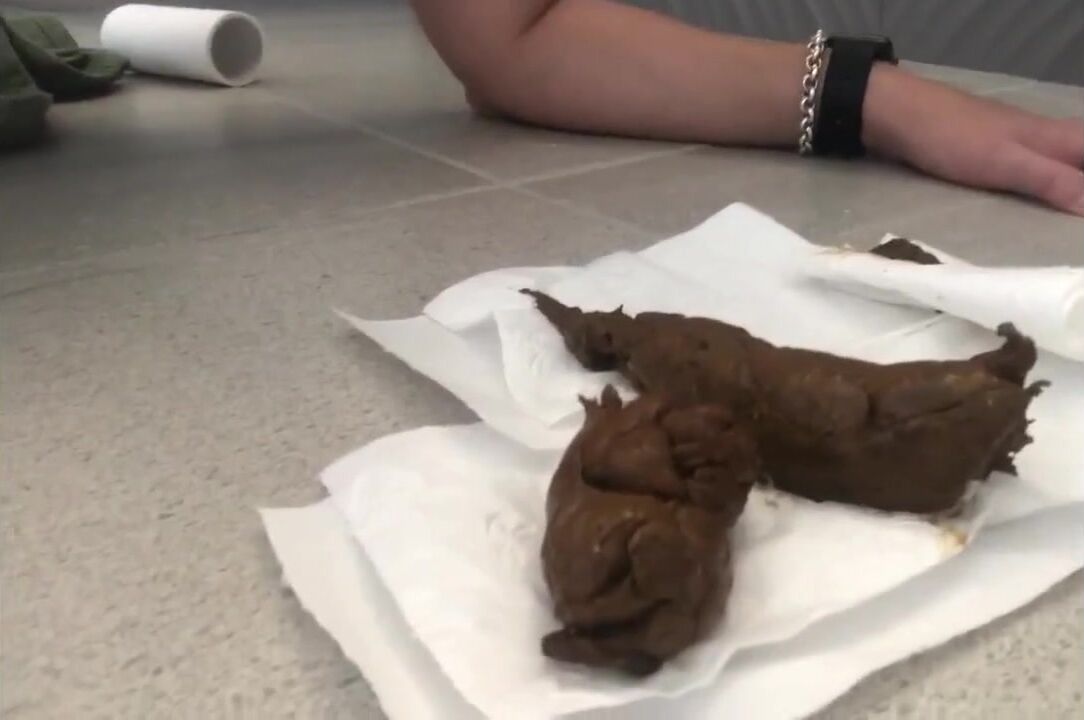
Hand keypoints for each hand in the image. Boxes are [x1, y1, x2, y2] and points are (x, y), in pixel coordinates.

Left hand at [863, 65, 1083, 215]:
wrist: (900, 115)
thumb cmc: (954, 138)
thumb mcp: (1008, 163)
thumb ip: (1053, 180)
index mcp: (1054, 136)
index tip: (1082, 209)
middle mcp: (1042, 134)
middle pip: (1079, 153)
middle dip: (1081, 182)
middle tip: (1075, 214)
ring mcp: (1014, 139)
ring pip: (1058, 157)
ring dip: (1069, 180)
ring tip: (1066, 211)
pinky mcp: (989, 148)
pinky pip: (1031, 163)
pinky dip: (1043, 178)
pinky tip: (1034, 194)